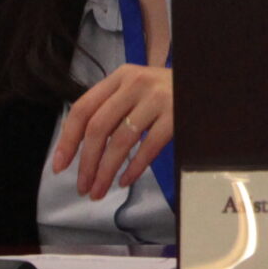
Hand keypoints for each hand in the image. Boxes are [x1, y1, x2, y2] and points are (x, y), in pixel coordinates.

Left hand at [50, 65, 174, 200]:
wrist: (207, 84)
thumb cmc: (168, 91)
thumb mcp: (137, 89)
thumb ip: (113, 108)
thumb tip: (82, 148)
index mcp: (119, 77)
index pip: (83, 108)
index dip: (68, 139)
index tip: (60, 166)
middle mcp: (135, 84)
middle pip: (99, 127)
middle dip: (87, 162)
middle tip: (82, 187)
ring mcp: (157, 98)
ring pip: (121, 141)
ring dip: (106, 171)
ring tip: (99, 191)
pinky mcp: (176, 115)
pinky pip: (149, 147)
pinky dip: (134, 168)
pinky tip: (125, 181)